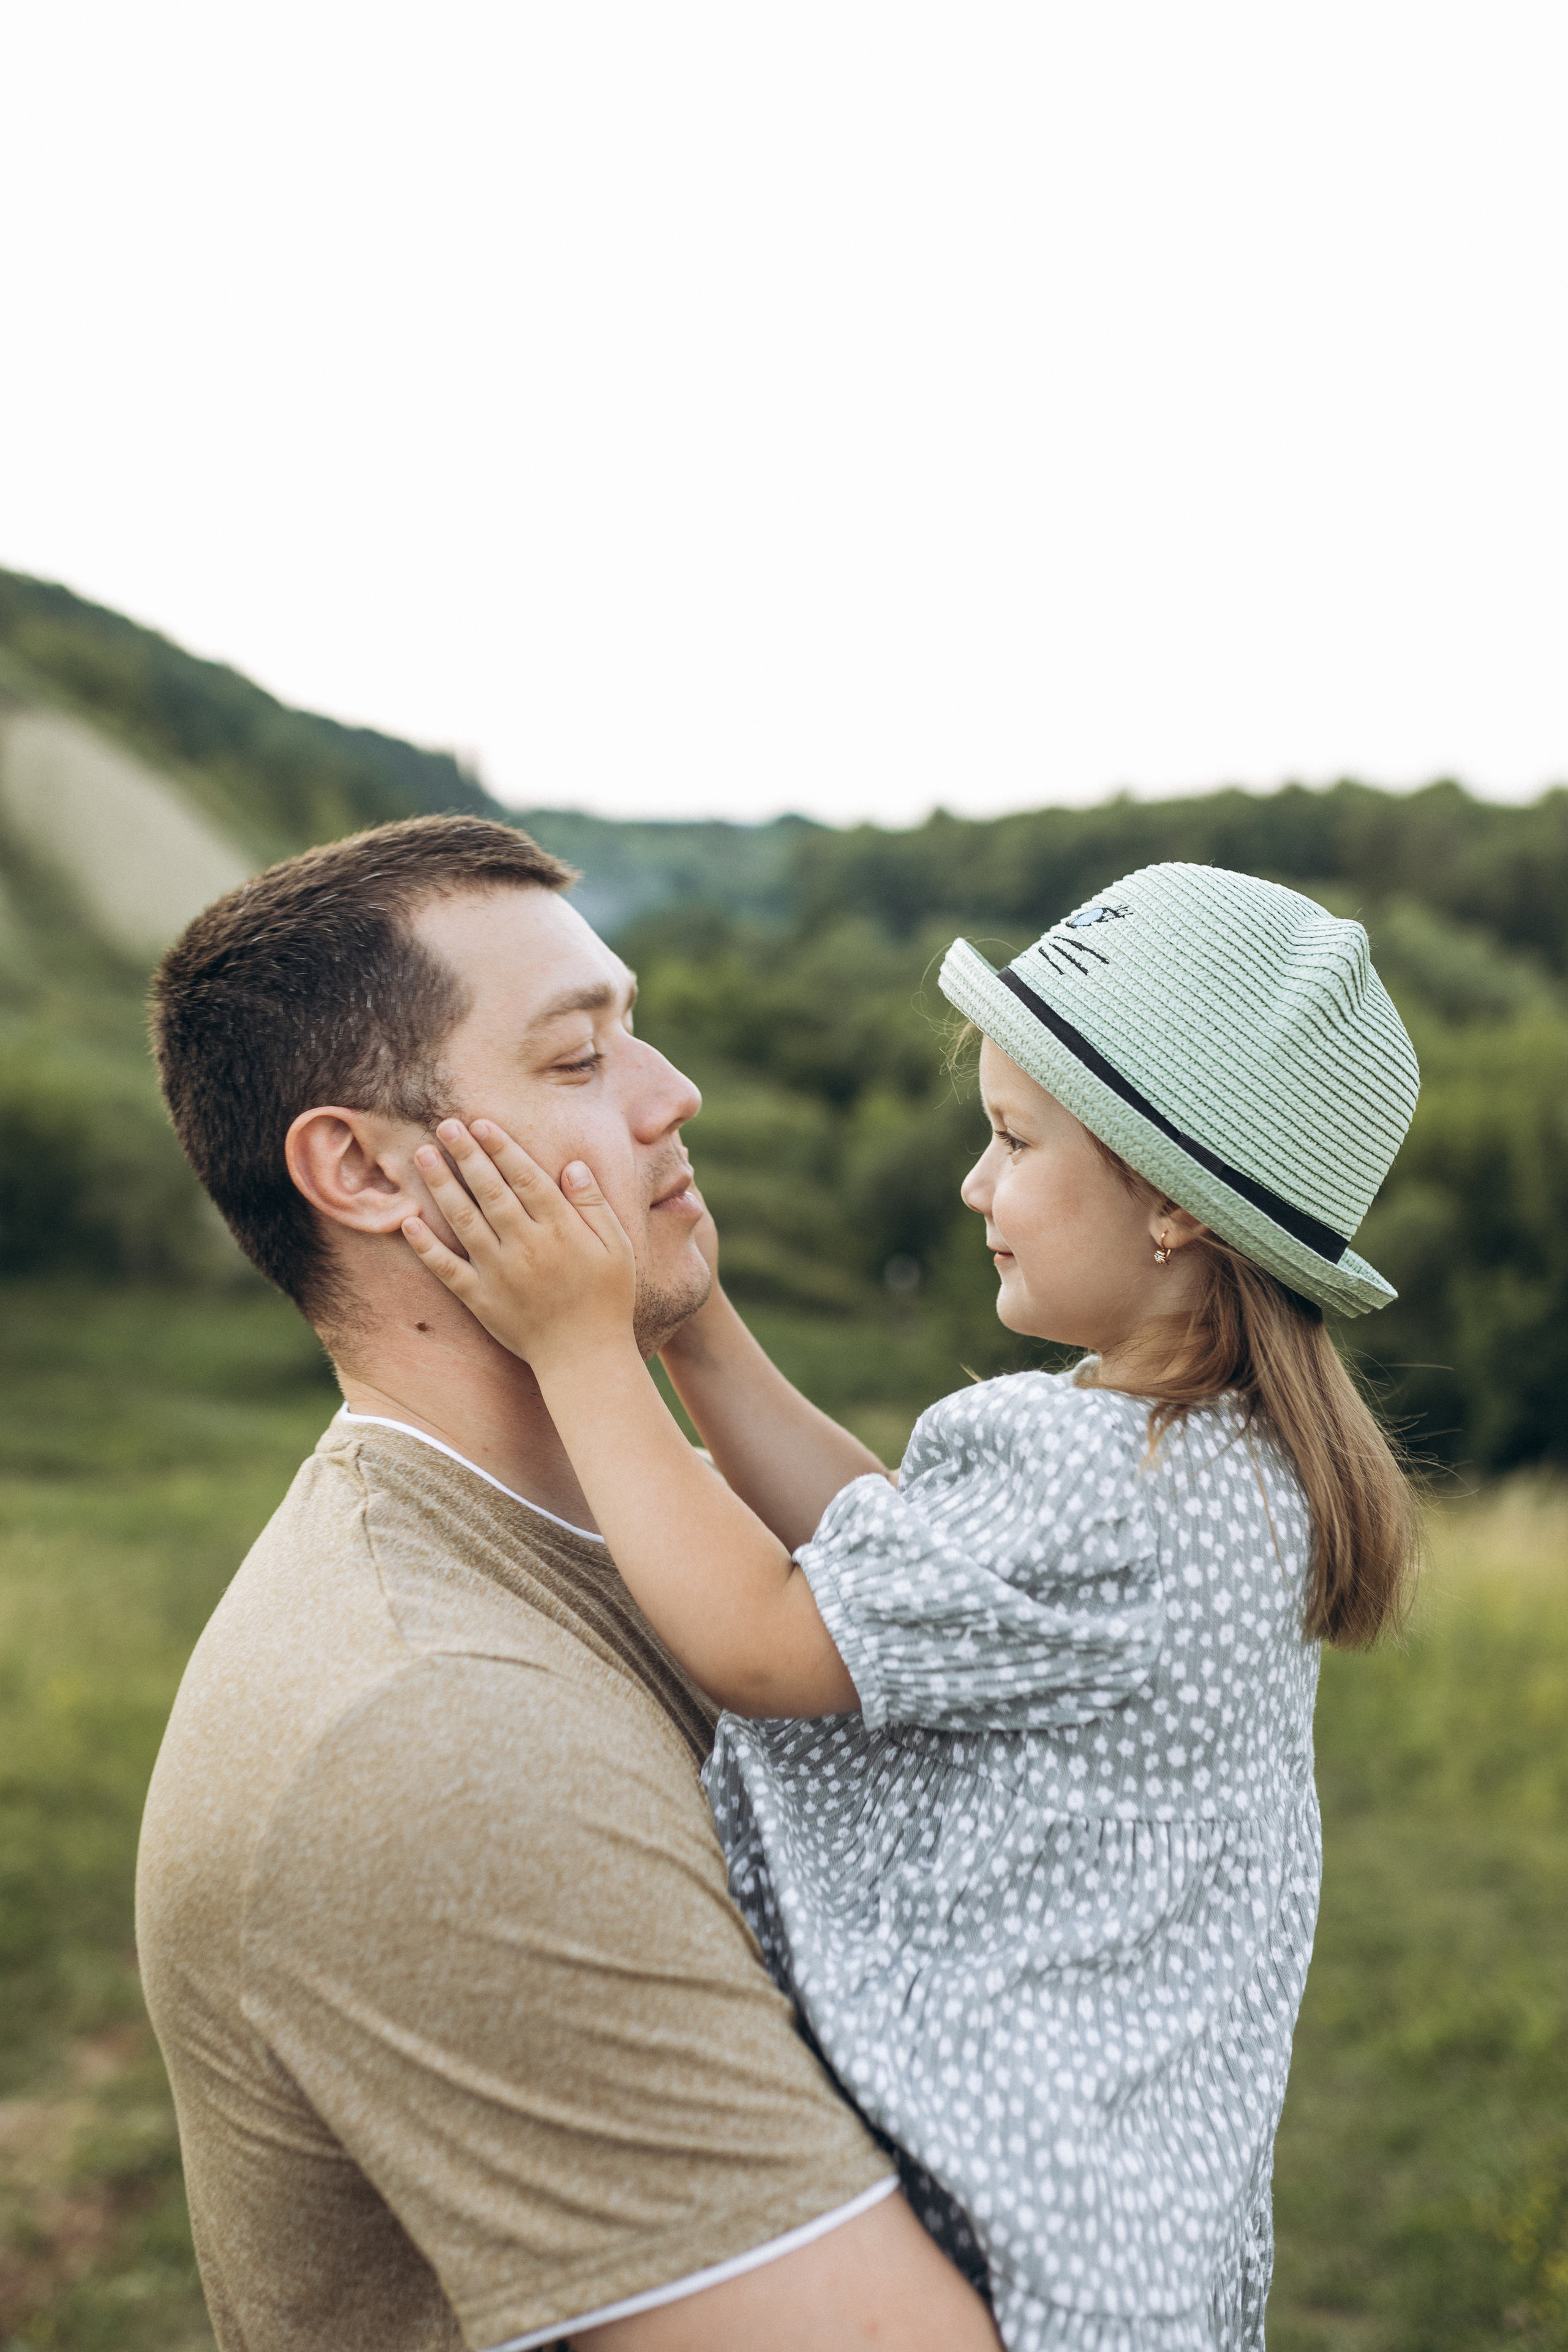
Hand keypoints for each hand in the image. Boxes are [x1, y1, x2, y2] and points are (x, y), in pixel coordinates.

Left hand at [401, 1120, 636, 1366]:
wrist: (584, 1358)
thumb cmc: (607, 1299)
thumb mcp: (617, 1248)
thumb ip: (594, 1206)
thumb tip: (573, 1166)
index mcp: (560, 1229)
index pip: (525, 1177)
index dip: (501, 1147)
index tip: (481, 1123)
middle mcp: (525, 1246)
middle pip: (490, 1190)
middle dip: (466, 1154)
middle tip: (445, 1125)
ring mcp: (498, 1273)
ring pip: (463, 1220)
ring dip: (441, 1185)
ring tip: (423, 1156)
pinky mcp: (480, 1299)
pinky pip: (446, 1268)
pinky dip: (426, 1245)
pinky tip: (409, 1220)